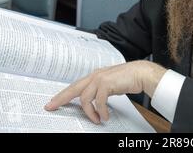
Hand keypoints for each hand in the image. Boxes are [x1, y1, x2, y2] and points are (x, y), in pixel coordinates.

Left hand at [44, 60, 166, 123]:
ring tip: (96, 120)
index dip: (63, 94)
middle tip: (51, 107)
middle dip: (61, 99)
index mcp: (94, 75)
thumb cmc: (128, 79)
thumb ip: (100, 90)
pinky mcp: (107, 83)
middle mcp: (95, 75)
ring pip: (85, 98)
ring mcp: (100, 78)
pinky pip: (99, 101)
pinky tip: (105, 116)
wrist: (141, 73)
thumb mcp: (111, 85)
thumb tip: (94, 102)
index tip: (53, 102)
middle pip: (73, 89)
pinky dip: (101, 111)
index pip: (74, 86)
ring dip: (89, 112)